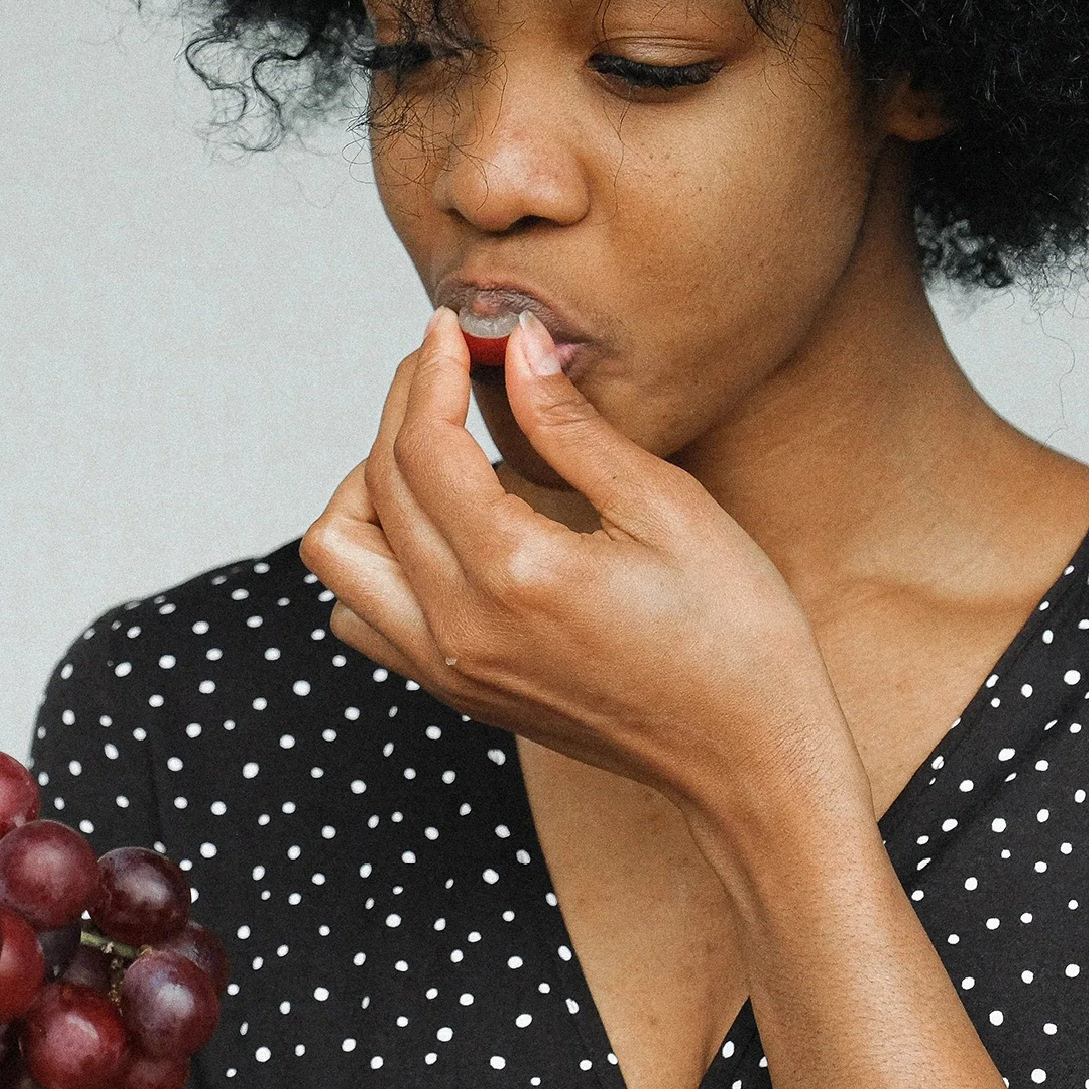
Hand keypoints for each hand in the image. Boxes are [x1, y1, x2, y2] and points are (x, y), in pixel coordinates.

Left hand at [299, 309, 866, 844]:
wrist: (748, 761)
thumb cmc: (732, 634)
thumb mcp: (667, 507)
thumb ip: (573, 426)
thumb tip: (518, 347)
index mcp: (513, 573)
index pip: (422, 446)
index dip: (430, 371)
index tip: (454, 328)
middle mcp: (458, 627)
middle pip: (373, 488)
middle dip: (401, 408)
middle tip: (447, 366)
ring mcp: (447, 667)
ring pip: (340, 558)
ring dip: (367, 488)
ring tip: (435, 451)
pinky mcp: (454, 689)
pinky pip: (364, 613)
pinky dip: (376, 556)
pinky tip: (439, 527)